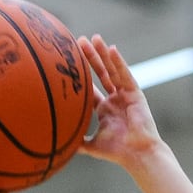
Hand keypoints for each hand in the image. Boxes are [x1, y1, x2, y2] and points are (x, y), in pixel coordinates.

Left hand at [76, 34, 162, 166]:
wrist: (137, 154)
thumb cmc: (117, 152)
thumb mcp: (92, 145)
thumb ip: (77, 142)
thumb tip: (55, 146)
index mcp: (105, 109)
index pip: (91, 87)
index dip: (81, 75)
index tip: (69, 62)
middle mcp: (115, 99)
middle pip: (100, 73)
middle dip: (90, 58)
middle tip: (79, 41)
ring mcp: (125, 94)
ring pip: (112, 70)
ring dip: (103, 54)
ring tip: (94, 38)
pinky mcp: (135, 93)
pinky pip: (125, 74)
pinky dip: (119, 62)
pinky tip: (111, 49)